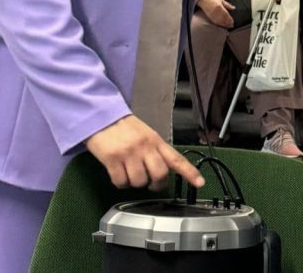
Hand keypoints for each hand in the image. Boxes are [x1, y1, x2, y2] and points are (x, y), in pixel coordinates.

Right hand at [86, 115, 204, 190]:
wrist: (102, 117)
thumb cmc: (124, 128)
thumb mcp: (145, 134)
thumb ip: (155, 150)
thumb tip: (163, 171)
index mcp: (155, 140)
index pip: (176, 158)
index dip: (190, 172)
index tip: (200, 183)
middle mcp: (144, 146)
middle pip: (160, 175)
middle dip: (156, 184)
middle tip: (151, 183)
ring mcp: (128, 153)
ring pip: (139, 181)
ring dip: (135, 183)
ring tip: (130, 173)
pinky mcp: (112, 159)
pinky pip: (121, 182)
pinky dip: (120, 183)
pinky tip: (118, 174)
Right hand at [196, 0, 234, 27]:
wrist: (204, 0)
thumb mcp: (222, 0)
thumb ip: (228, 5)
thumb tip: (234, 8)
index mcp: (219, 6)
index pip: (226, 14)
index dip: (229, 19)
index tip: (233, 21)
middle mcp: (216, 11)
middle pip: (223, 19)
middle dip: (228, 23)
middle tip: (232, 25)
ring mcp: (212, 15)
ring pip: (219, 21)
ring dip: (224, 24)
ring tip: (228, 26)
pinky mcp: (210, 17)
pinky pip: (215, 21)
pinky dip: (219, 24)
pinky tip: (222, 25)